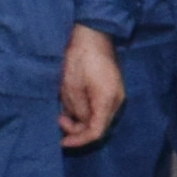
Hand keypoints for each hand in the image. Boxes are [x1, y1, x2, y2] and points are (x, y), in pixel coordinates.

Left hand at [56, 23, 124, 147]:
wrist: (93, 34)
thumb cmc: (80, 58)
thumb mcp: (72, 87)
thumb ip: (78, 110)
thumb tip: (81, 122)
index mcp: (107, 101)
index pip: (96, 132)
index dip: (78, 140)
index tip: (62, 142)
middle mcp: (116, 101)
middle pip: (99, 127)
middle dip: (78, 129)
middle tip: (59, 120)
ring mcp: (116, 95)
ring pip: (99, 118)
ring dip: (81, 119)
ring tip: (64, 111)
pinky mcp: (112, 90)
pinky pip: (100, 108)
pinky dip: (86, 111)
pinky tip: (73, 104)